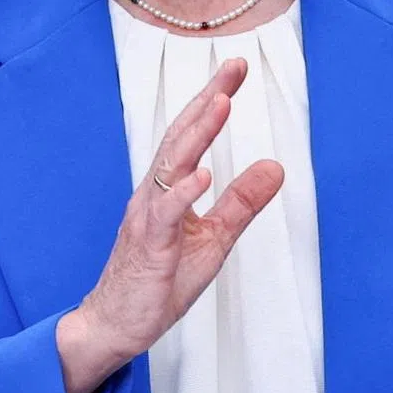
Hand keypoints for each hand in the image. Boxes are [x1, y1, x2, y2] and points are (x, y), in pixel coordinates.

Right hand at [56, 58, 282, 392]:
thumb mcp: (214, 237)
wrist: (116, 326)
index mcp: (169, 187)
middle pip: (181, 136)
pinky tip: (203, 175)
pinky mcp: (148, 247)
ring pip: (172, 166)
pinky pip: (164, 215)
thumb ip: (241, 201)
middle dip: (208, 99)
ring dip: (197, 134)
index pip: (192, 133)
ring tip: (221, 103)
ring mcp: (147, 217)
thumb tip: (276, 166)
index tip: (237, 68)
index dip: (213, 98)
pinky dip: (183, 194)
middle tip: (234, 66)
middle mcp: (154, 193)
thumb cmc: (161, 280)